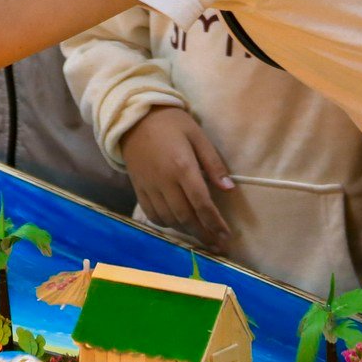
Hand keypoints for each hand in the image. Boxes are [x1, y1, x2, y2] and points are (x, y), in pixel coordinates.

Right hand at [118, 105, 235, 251]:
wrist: (133, 117)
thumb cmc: (171, 122)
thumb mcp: (197, 135)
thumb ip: (213, 163)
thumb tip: (229, 189)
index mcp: (182, 166)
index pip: (201, 203)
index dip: (215, 223)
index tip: (226, 236)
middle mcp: (164, 181)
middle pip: (185, 216)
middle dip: (203, 234)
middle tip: (217, 245)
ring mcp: (149, 186)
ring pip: (168, 219)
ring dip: (186, 231)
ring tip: (201, 236)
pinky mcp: (138, 188)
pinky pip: (151, 214)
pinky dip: (165, 224)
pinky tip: (176, 225)